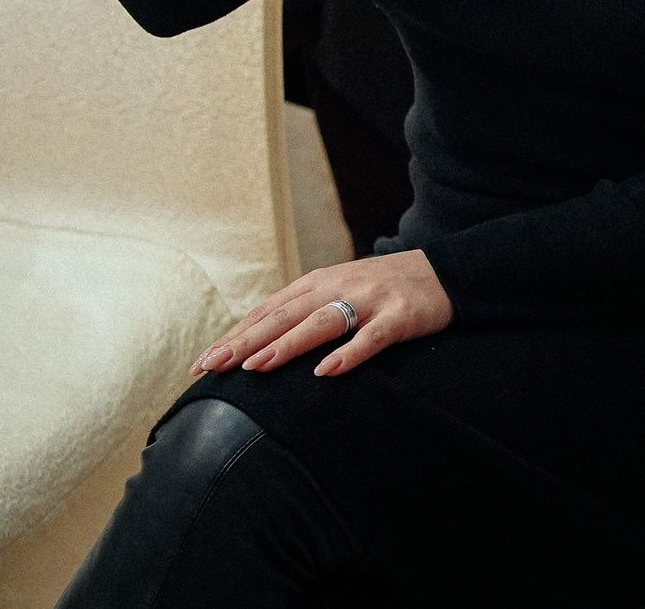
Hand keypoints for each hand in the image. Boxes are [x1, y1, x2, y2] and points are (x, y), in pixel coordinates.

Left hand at [192, 249, 453, 378]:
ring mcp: (370, 300)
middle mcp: (338, 286)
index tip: (201, 363)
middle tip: (211, 366)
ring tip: (256, 366)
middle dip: (244, 341)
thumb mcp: (338, 291)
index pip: (267, 310)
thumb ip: (302, 310)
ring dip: (286, 344)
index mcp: (318, 282)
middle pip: (284, 315)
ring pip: (321, 322)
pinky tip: (326, 372)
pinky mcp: (400, 316)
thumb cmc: (383, 289)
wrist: (444, 272)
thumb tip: (253, 343)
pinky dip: (348, 354)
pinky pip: (371, 337)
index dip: (233, 336)